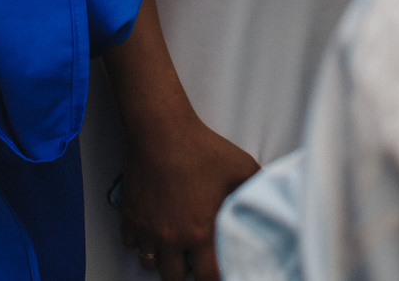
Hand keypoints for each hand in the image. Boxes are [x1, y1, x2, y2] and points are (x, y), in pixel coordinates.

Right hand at [117, 110, 257, 280]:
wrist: (162, 131)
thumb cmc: (203, 148)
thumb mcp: (241, 167)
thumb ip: (254, 189)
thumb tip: (268, 201)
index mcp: (200, 233)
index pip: (207, 278)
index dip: (214, 277)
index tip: (218, 270)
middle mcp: (171, 238)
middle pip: (174, 278)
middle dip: (186, 273)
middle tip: (194, 259)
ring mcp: (147, 230)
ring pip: (150, 265)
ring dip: (162, 260)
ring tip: (173, 247)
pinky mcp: (129, 217)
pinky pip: (131, 244)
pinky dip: (141, 242)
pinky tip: (153, 229)